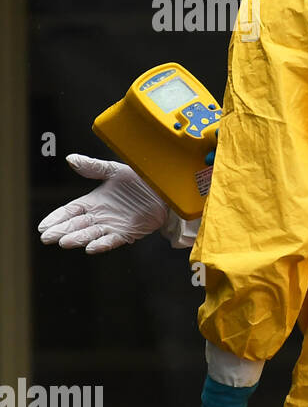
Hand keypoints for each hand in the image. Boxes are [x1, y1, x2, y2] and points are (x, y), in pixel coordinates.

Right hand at [37, 155, 167, 252]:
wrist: (165, 190)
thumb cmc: (140, 180)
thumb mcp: (114, 171)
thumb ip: (93, 167)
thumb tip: (70, 158)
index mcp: (94, 201)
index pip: (70, 211)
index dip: (57, 218)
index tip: (43, 227)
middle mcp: (100, 215)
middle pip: (76, 225)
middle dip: (61, 231)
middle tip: (47, 237)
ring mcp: (113, 225)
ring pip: (91, 234)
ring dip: (78, 238)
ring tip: (64, 242)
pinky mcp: (128, 232)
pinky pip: (112, 240)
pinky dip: (102, 244)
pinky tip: (91, 248)